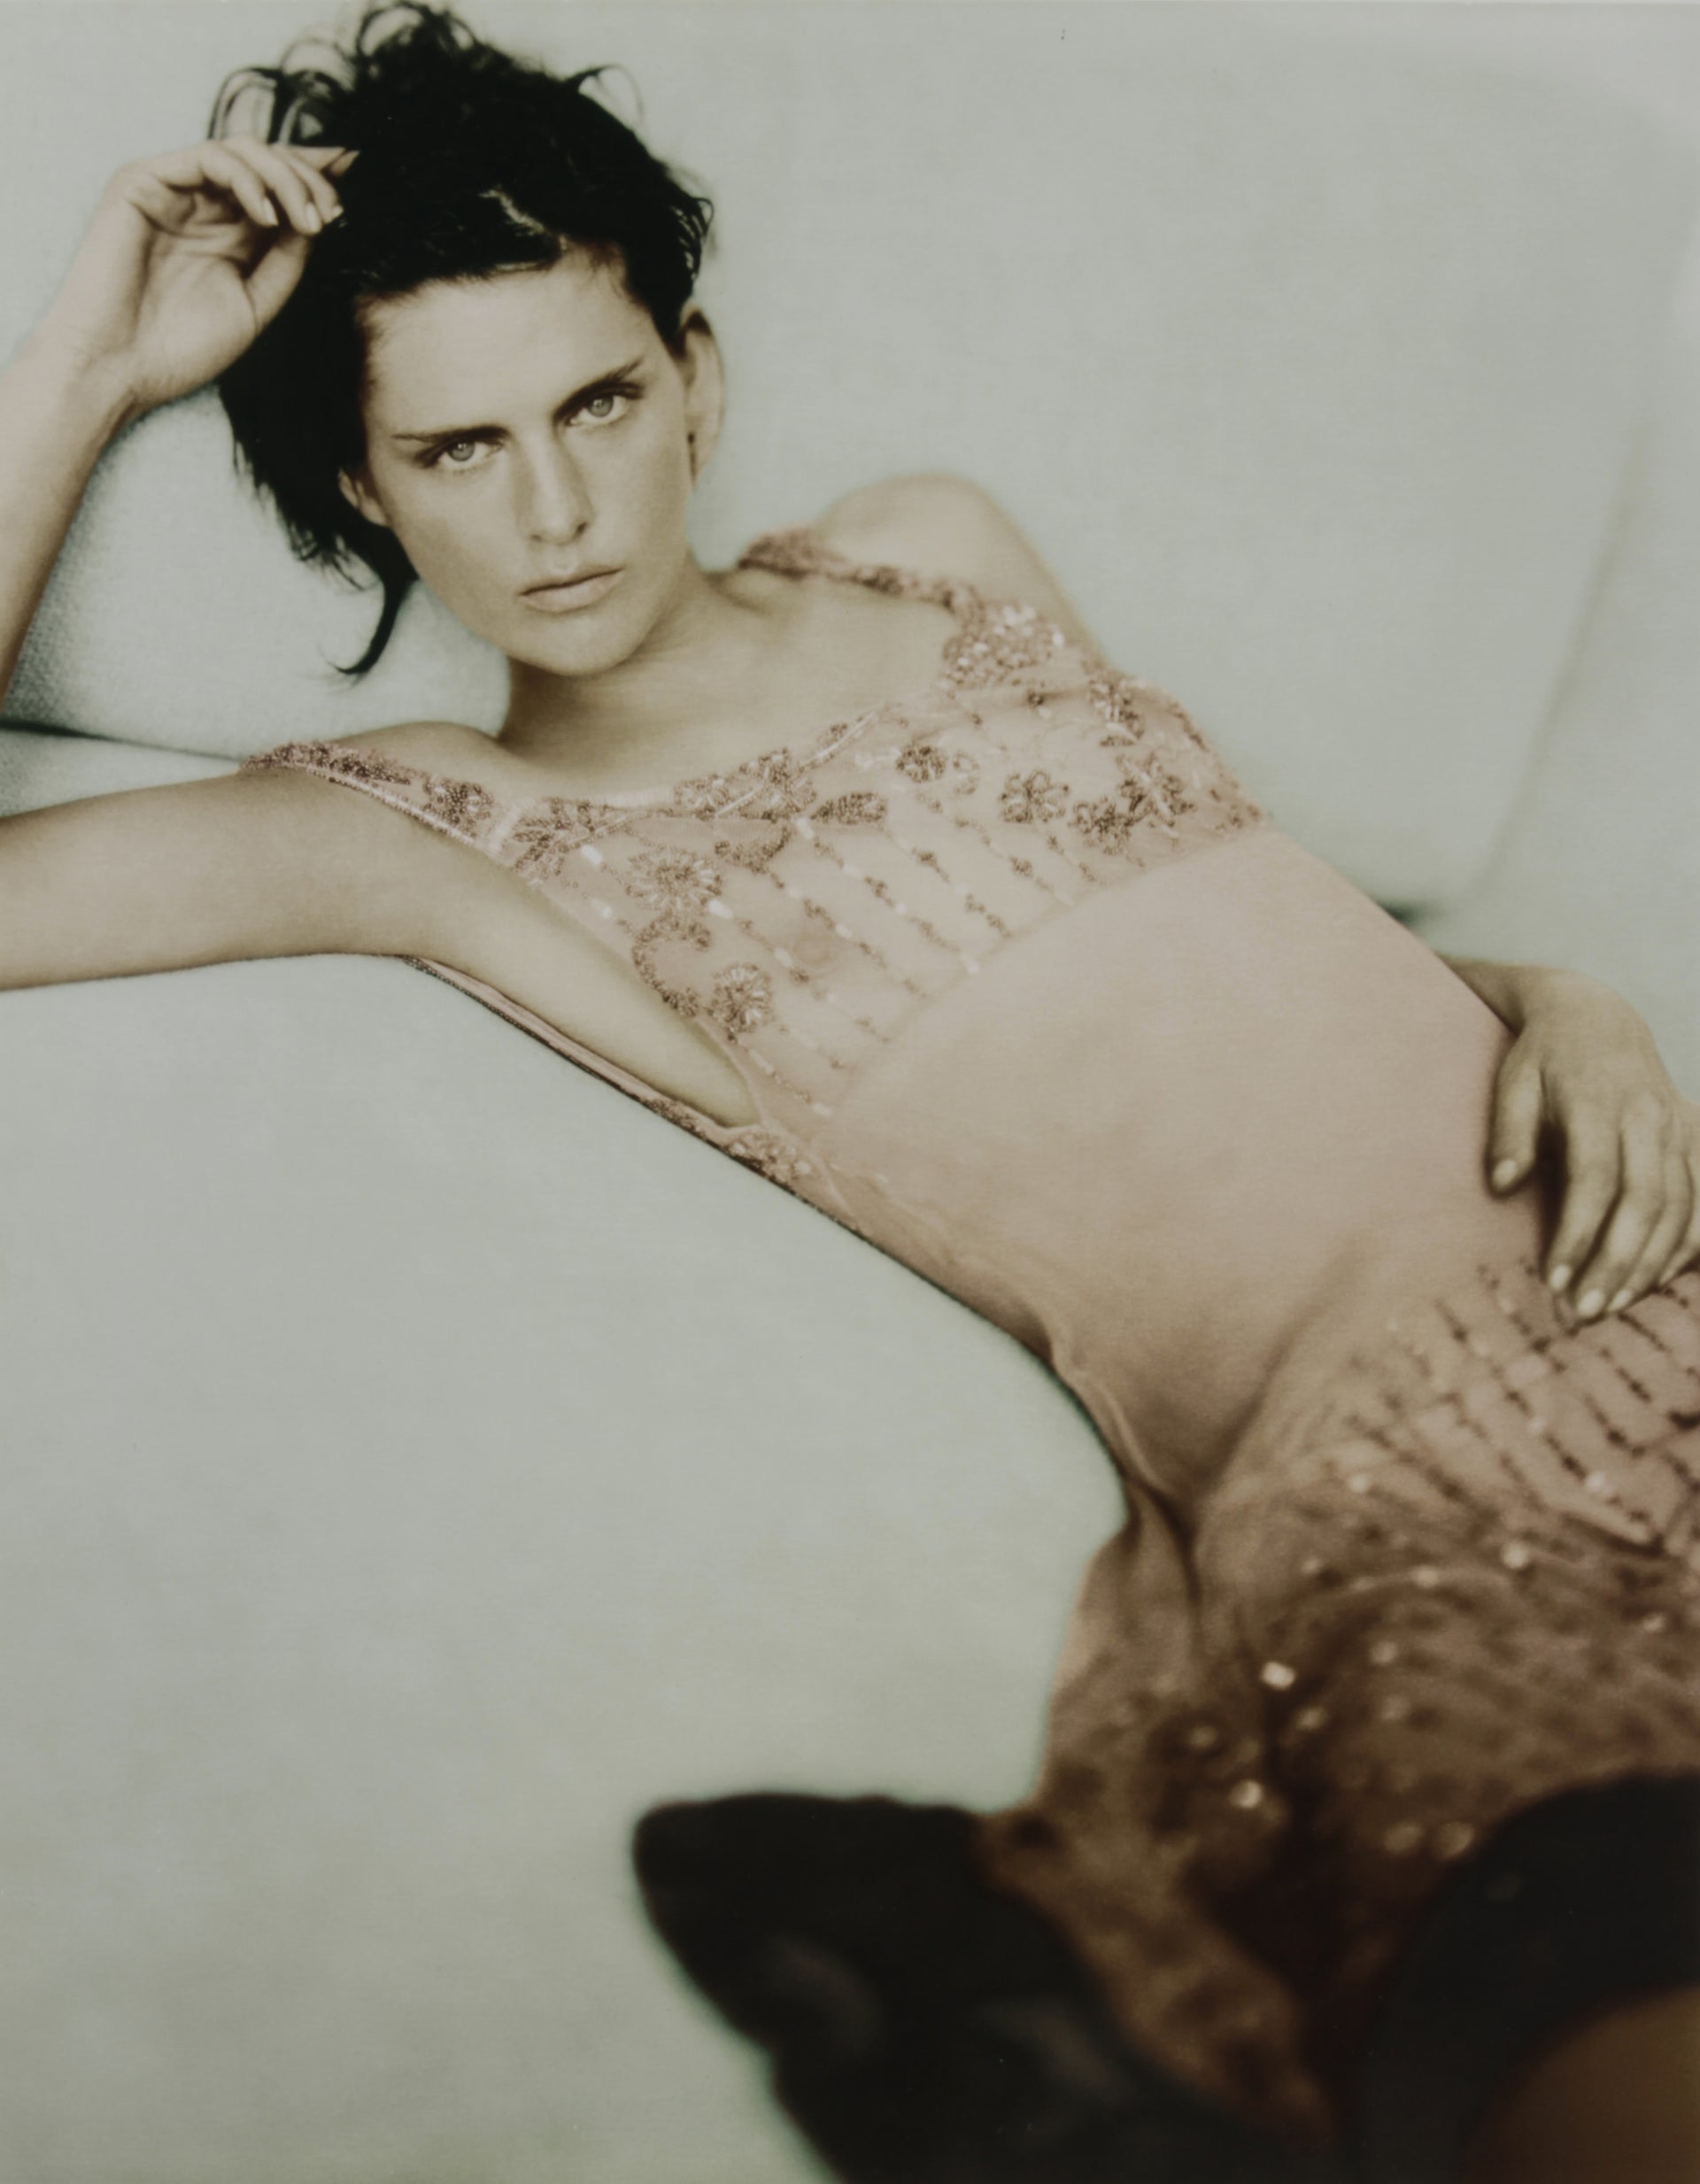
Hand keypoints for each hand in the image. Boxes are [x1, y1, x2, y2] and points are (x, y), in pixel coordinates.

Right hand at [33, 139, 350, 421]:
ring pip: (242, 151)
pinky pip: (208, 158)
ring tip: (310, 220)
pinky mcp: (143, 181)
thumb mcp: (256, 304)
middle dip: (310, 181)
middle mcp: (204, 204)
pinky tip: (270, 217)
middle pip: (268, 162)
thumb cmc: (181, 348)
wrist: (119, 369)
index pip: (279, 188)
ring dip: (286, 178)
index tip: (363, 178)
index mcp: (230, 232)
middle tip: (336, 213)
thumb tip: (323, 216)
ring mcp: (174, 190)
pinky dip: (246, 179)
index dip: (320, 177)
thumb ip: (288, 260)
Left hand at [1486, 971, 1698, 1317]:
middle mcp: (1647, 1119)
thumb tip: (1502, 1184)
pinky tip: (1655, 1280)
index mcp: (1597, 1104)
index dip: (1578, 1234)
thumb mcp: (1513, 1081)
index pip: (1594, 1180)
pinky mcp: (1691, 1138)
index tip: (1553, 1279)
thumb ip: (1509, 1132)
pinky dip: (1685, 1244)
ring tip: (1612, 1305)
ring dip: (1649, 1263)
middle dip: (1618, 1262)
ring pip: (1678, 1207)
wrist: (1597, 1018)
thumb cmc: (1543, 1057)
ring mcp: (1676, 1129)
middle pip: (1644, 1202)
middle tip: (1586, 1310)